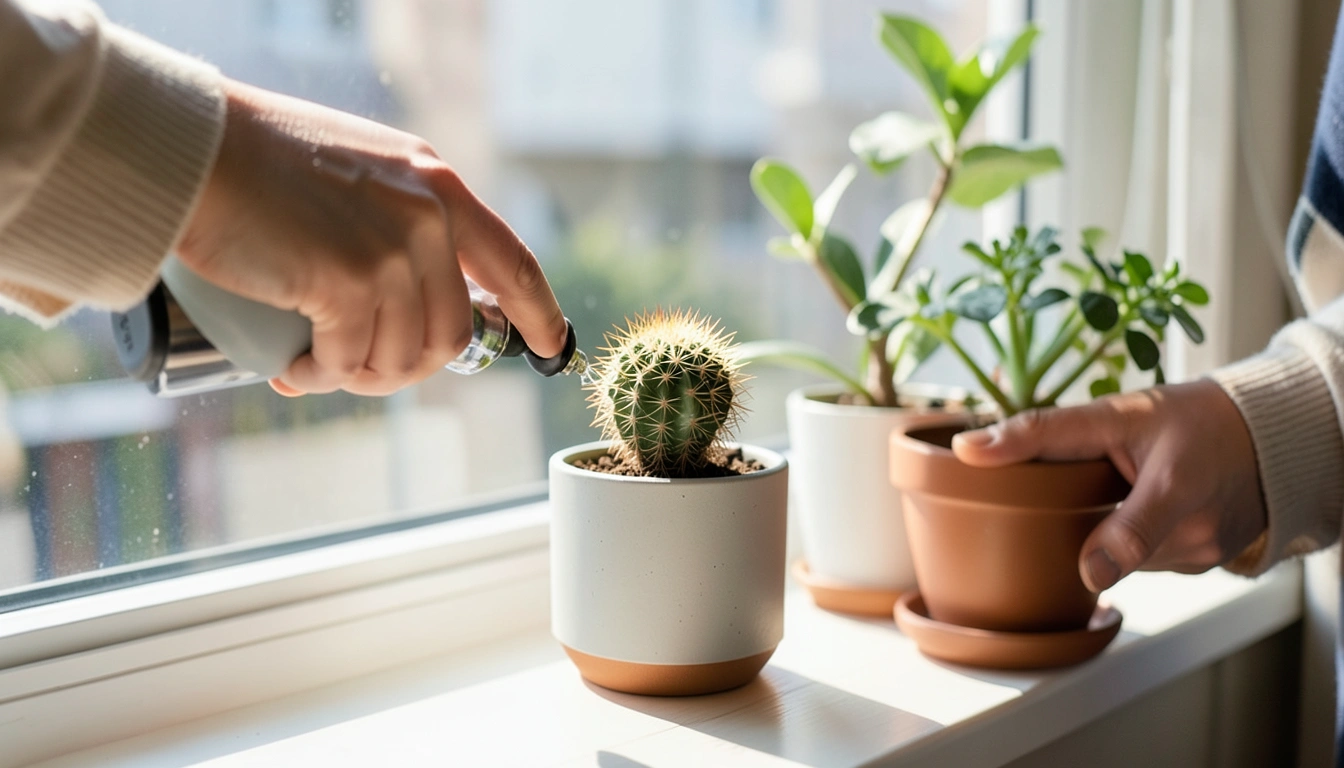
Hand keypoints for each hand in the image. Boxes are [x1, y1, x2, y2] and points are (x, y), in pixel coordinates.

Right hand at [177, 80, 565, 396]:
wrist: (194, 147)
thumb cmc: (257, 160)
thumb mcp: (361, 170)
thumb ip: (399, 218)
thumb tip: (415, 296)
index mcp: (439, 187)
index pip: (514, 263)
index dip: (539, 314)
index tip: (552, 348)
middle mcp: (429, 217)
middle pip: (453, 335)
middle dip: (407, 368)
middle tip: (353, 366)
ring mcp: (393, 250)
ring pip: (403, 358)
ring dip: (359, 376)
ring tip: (315, 363)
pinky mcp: (350, 283)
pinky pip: (350, 362)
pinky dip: (322, 376)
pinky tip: (295, 367)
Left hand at [950, 380, 1266, 590]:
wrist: (1265, 437)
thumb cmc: (1185, 417)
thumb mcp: (1115, 412)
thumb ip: (1041, 433)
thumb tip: (966, 450)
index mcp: (1175, 486)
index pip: (1137, 531)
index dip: (1108, 553)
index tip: (1087, 573)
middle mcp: (1193, 530)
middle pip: (1111, 550)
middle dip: (1086, 524)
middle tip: (1092, 485)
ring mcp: (1202, 555)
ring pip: (1128, 562)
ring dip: (1112, 532)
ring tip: (1128, 490)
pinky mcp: (1206, 567)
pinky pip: (1151, 563)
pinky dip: (1139, 541)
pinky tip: (1147, 509)